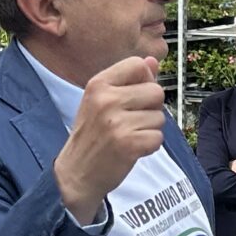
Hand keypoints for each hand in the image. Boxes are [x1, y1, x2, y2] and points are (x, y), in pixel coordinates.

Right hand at [53, 57, 165, 223]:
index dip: (144, 80)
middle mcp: (106, 100)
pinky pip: (158, 137)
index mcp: (98, 84)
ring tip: (128, 135)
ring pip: (159, 117)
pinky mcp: (129, 144)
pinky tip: (132, 148)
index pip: (138, 65)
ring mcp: (117, 123)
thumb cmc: (91, 136)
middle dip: (151, 107)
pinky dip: (149, 145)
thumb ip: (128, 80)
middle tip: (131, 120)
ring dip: (150, 129)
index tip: (133, 96)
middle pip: (156, 91)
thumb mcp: (101, 101)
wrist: (76, 173)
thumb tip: (152, 61)